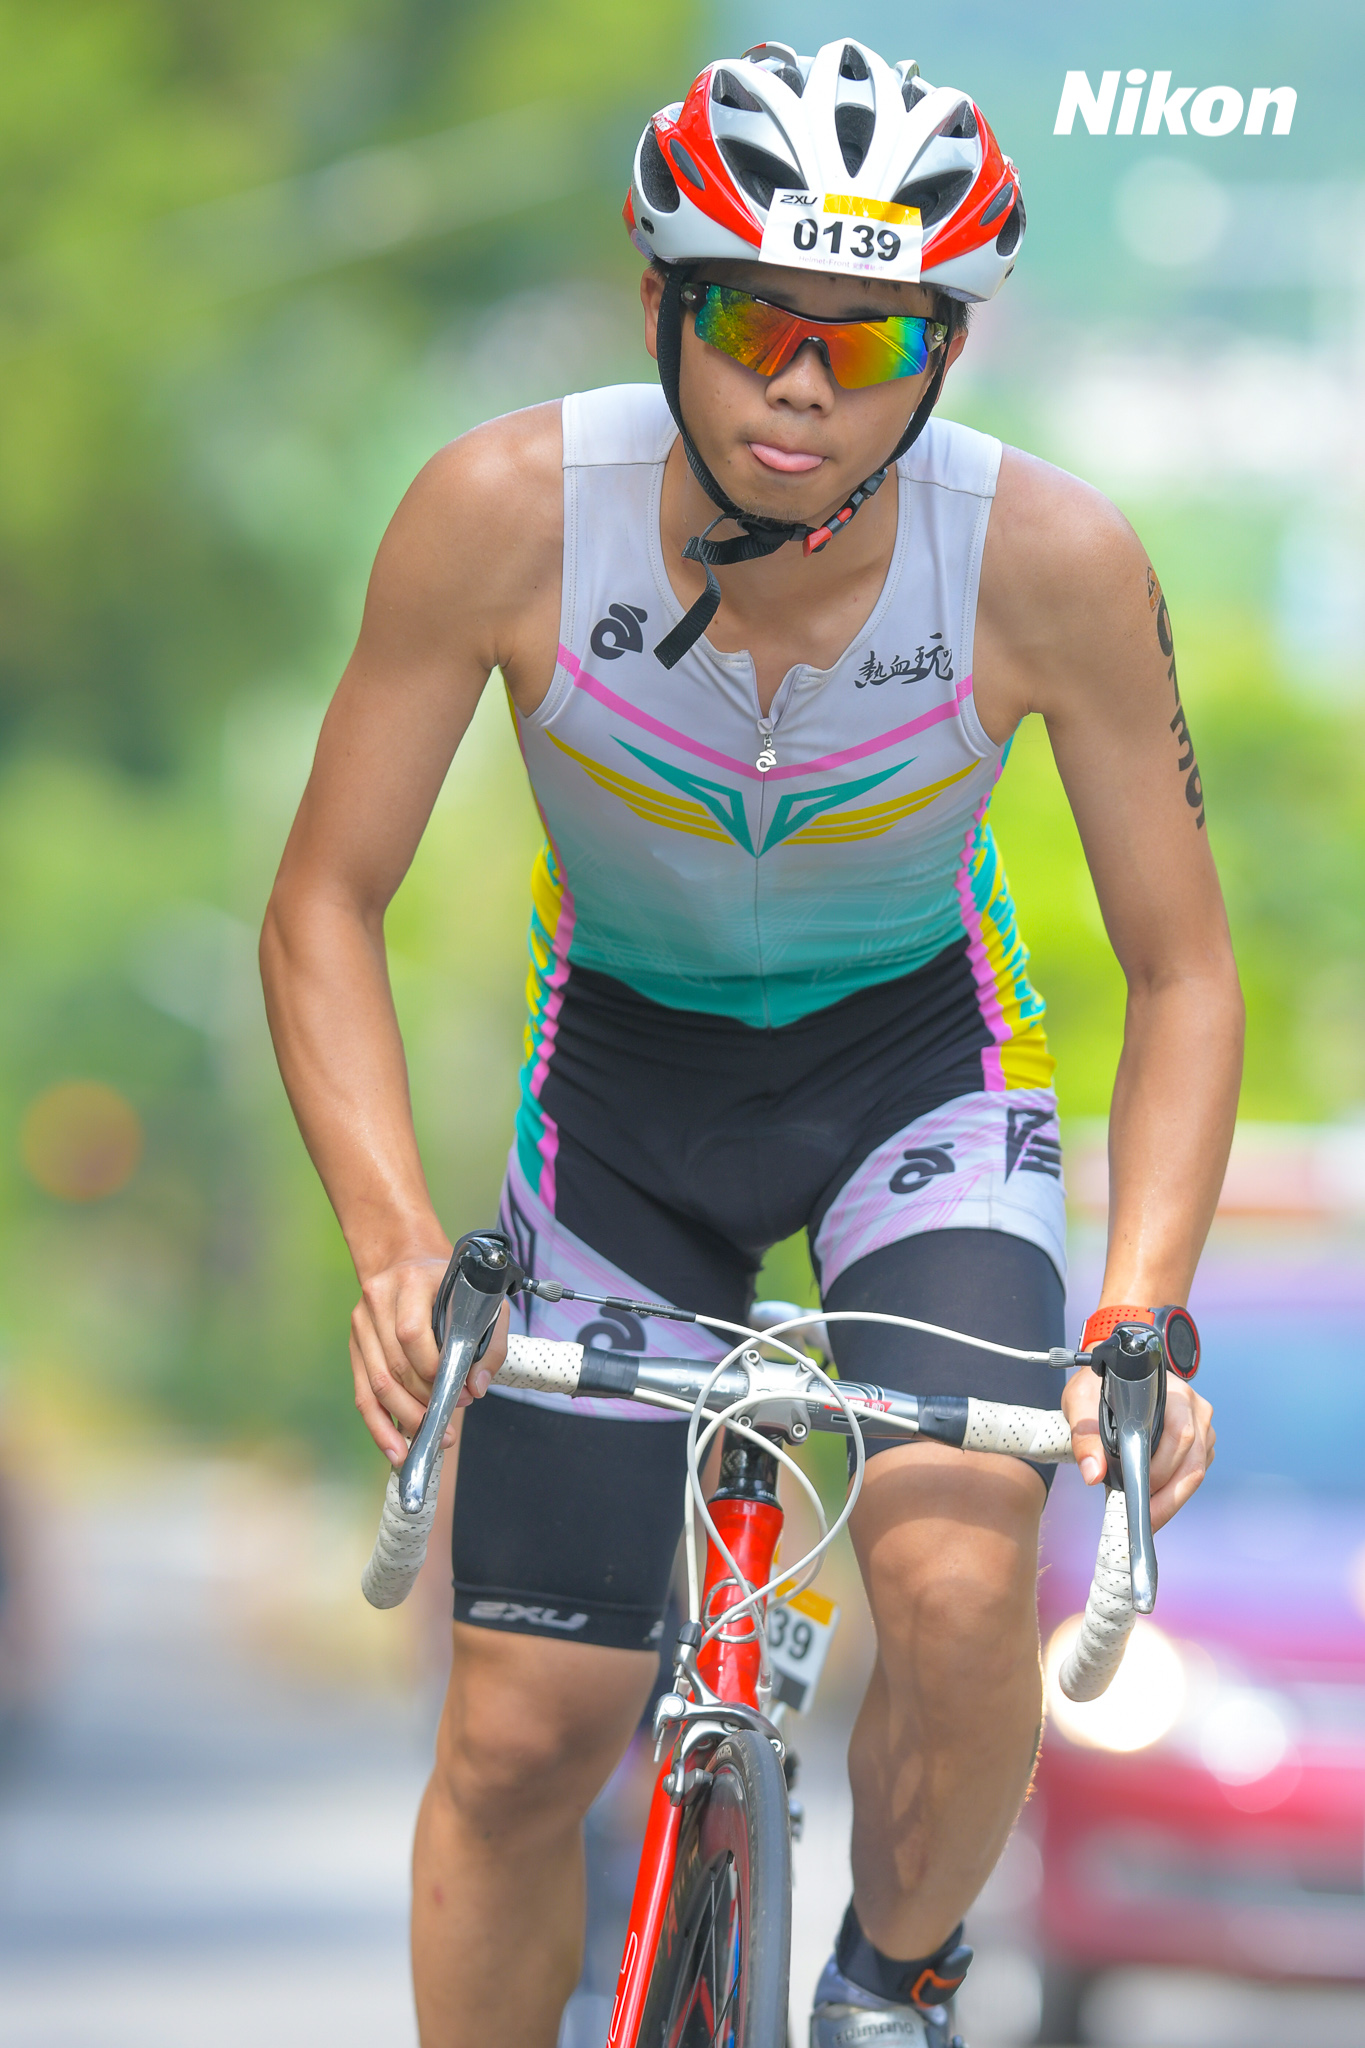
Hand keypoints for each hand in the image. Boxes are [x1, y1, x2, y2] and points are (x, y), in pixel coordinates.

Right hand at [349, 1252, 510, 1463]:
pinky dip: (379, 1425)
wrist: (407, 1259)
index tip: (461, 1392)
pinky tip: (395, 1448)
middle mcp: (378, 1302)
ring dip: (405, 1418)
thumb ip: (490, 1343)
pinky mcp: (355, 1346)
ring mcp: (361, 1325)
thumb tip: (476, 1387)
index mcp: (410, 1283)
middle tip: (450, 1424)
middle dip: (424, 1403)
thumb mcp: (483, 1300)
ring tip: (430, 1440)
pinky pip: (363, 1393)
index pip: (412, 1334)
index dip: (434, 1370)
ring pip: (378, 1384)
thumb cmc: (450, 1284)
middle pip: (395, 1366)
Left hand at [1062, 1364, 1214, 1532]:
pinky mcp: (1200, 1440)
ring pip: (1196, 1472)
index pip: (1179, 1436)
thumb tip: (1094, 1473)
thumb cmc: (1099, 1383)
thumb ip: (1085, 1436)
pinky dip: (1175, 1491)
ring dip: (1172, 1499)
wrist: (1112, 1372)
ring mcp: (1201, 1424)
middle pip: (1192, 1462)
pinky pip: (1193, 1472)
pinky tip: (1153, 1502)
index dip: (1160, 1472)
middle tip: (1141, 1521)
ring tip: (1145, 1517)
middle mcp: (1193, 1407)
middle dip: (1166, 1497)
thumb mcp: (1081, 1401)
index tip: (1139, 1498)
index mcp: (1171, 1393)